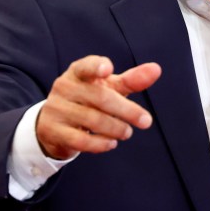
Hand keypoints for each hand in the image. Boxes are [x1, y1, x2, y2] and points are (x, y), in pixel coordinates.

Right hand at [37, 55, 160, 159]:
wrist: (53, 123)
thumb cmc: (88, 99)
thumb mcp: (108, 87)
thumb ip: (131, 80)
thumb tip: (156, 70)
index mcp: (78, 72)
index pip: (86, 66)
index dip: (96, 67)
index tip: (108, 69)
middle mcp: (65, 87)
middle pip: (100, 98)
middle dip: (127, 111)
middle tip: (146, 121)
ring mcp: (57, 109)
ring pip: (92, 120)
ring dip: (116, 128)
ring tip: (127, 132)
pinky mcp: (54, 131)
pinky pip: (80, 140)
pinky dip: (100, 144)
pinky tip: (111, 143)